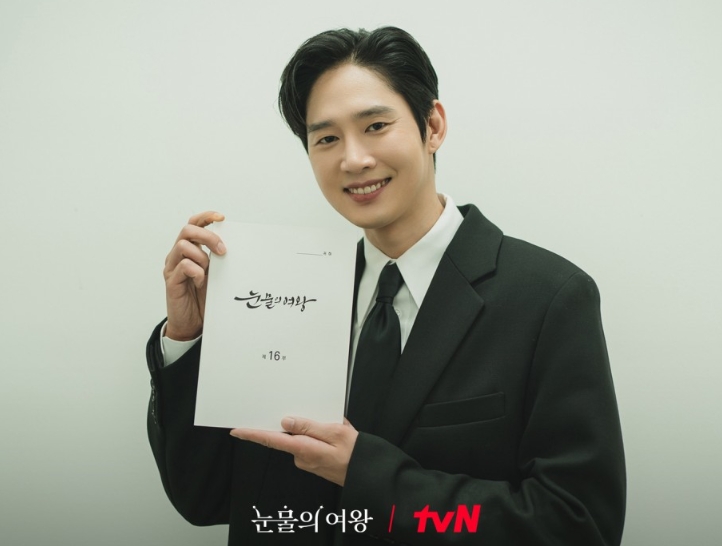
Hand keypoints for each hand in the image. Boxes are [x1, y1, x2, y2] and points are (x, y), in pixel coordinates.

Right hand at [163, 211, 225, 340]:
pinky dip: (197, 271)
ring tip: (208, 270)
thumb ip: (218, 259)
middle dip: (208, 236)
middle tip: (222, 250)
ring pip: (183, 246)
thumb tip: (236, 244)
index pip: (193, 224)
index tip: (222, 218)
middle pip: (187, 230)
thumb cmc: (203, 298)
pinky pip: (183, 266)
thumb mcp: (215, 274)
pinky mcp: (171, 281)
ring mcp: (173, 267)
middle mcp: (178, 255)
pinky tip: (202, 282)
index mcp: (189, 249)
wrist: (192, 324)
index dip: (206, 217)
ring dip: (202, 256)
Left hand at [230, 417, 358, 486]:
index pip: (272, 439)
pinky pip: (308, 443)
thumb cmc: (356, 454)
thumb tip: (287, 421)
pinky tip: (330, 431)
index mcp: (304, 449)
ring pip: (299, 438)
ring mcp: (307, 461)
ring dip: (309, 428)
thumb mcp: (336, 432)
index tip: (237, 430)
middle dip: (294, 422)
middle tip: (314, 414)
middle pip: (287, 435)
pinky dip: (315, 435)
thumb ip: (309, 426)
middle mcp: (301, 457)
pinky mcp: (313, 461)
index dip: (253, 434)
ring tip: (331, 422)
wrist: (367, 475)